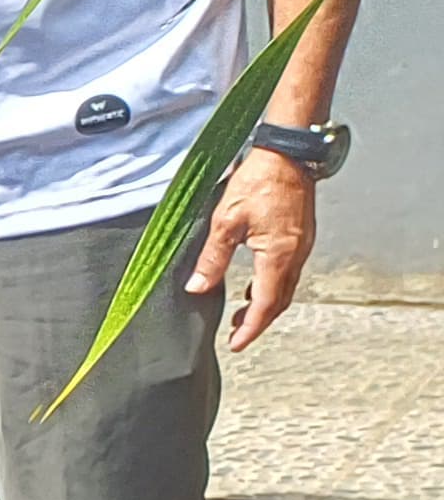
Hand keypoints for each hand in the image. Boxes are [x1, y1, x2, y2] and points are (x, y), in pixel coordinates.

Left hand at [190, 150, 316, 351]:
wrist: (287, 155)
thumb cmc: (257, 182)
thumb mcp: (226, 222)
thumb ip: (213, 259)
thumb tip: (197, 288)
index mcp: (279, 255)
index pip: (265, 304)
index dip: (250, 328)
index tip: (237, 344)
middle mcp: (296, 255)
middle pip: (279, 300)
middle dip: (258, 321)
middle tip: (237, 335)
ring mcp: (302, 245)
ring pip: (286, 287)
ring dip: (265, 304)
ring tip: (241, 314)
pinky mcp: (301, 236)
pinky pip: (288, 271)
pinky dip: (272, 285)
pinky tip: (254, 284)